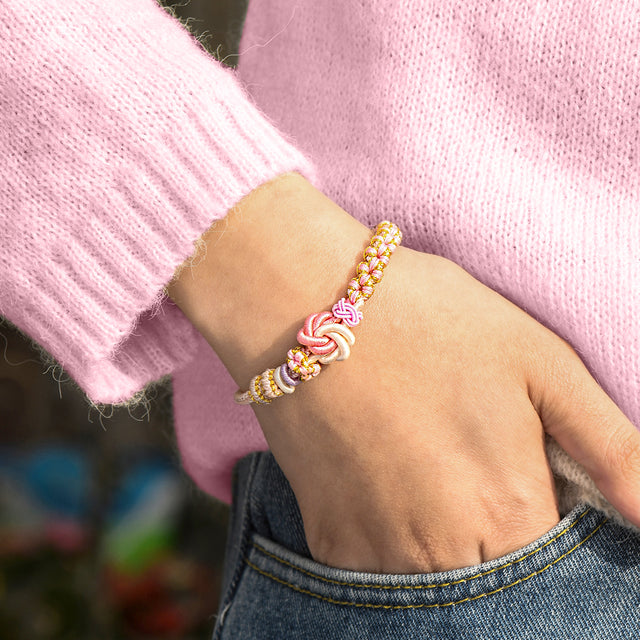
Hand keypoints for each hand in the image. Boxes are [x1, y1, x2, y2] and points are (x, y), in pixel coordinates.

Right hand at [168, 173, 639, 572]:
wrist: (306, 304)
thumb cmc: (427, 319)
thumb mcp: (536, 360)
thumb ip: (610, 446)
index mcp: (510, 508)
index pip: (557, 566)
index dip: (548, 519)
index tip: (524, 476)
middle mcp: (445, 551)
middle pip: (495, 578)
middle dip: (495, 530)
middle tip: (465, 457)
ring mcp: (378, 552)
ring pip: (437, 580)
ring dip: (445, 539)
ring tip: (425, 462)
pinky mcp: (329, 539)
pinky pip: (378, 568)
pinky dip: (392, 536)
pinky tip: (385, 476)